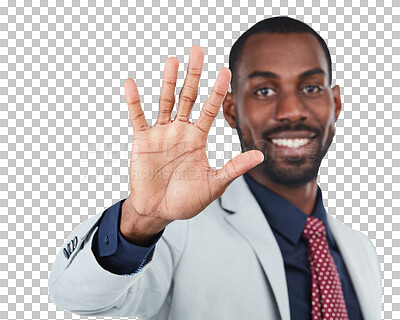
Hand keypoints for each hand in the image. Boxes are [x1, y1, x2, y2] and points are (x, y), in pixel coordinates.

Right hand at [121, 46, 263, 241]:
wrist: (159, 210)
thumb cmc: (186, 199)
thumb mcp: (214, 183)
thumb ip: (234, 168)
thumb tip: (261, 155)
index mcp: (198, 138)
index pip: (209, 109)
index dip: (217, 91)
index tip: (226, 71)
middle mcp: (180, 131)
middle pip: (188, 97)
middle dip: (194, 75)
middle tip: (198, 50)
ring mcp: (161, 134)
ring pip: (166, 102)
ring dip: (168, 82)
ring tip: (173, 60)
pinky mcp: (142, 140)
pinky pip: (138, 117)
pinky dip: (134, 101)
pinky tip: (131, 83)